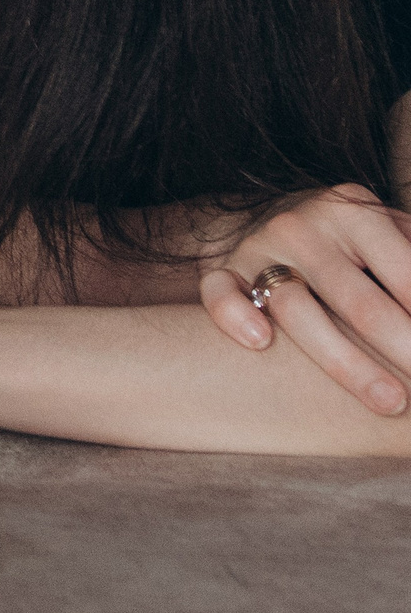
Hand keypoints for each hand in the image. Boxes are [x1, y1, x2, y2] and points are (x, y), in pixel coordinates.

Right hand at [200, 184, 410, 415]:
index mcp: (355, 211)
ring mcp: (260, 248)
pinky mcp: (224, 270)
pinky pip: (219, 292)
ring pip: (296, 307)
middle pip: (360, 301)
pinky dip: (234, 314)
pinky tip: (261, 342)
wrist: (280, 219)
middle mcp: (305, 225)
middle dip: (408, 351)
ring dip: (347, 362)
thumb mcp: (396, 237)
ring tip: (390, 402)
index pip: (406, 273)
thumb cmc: (359, 245)